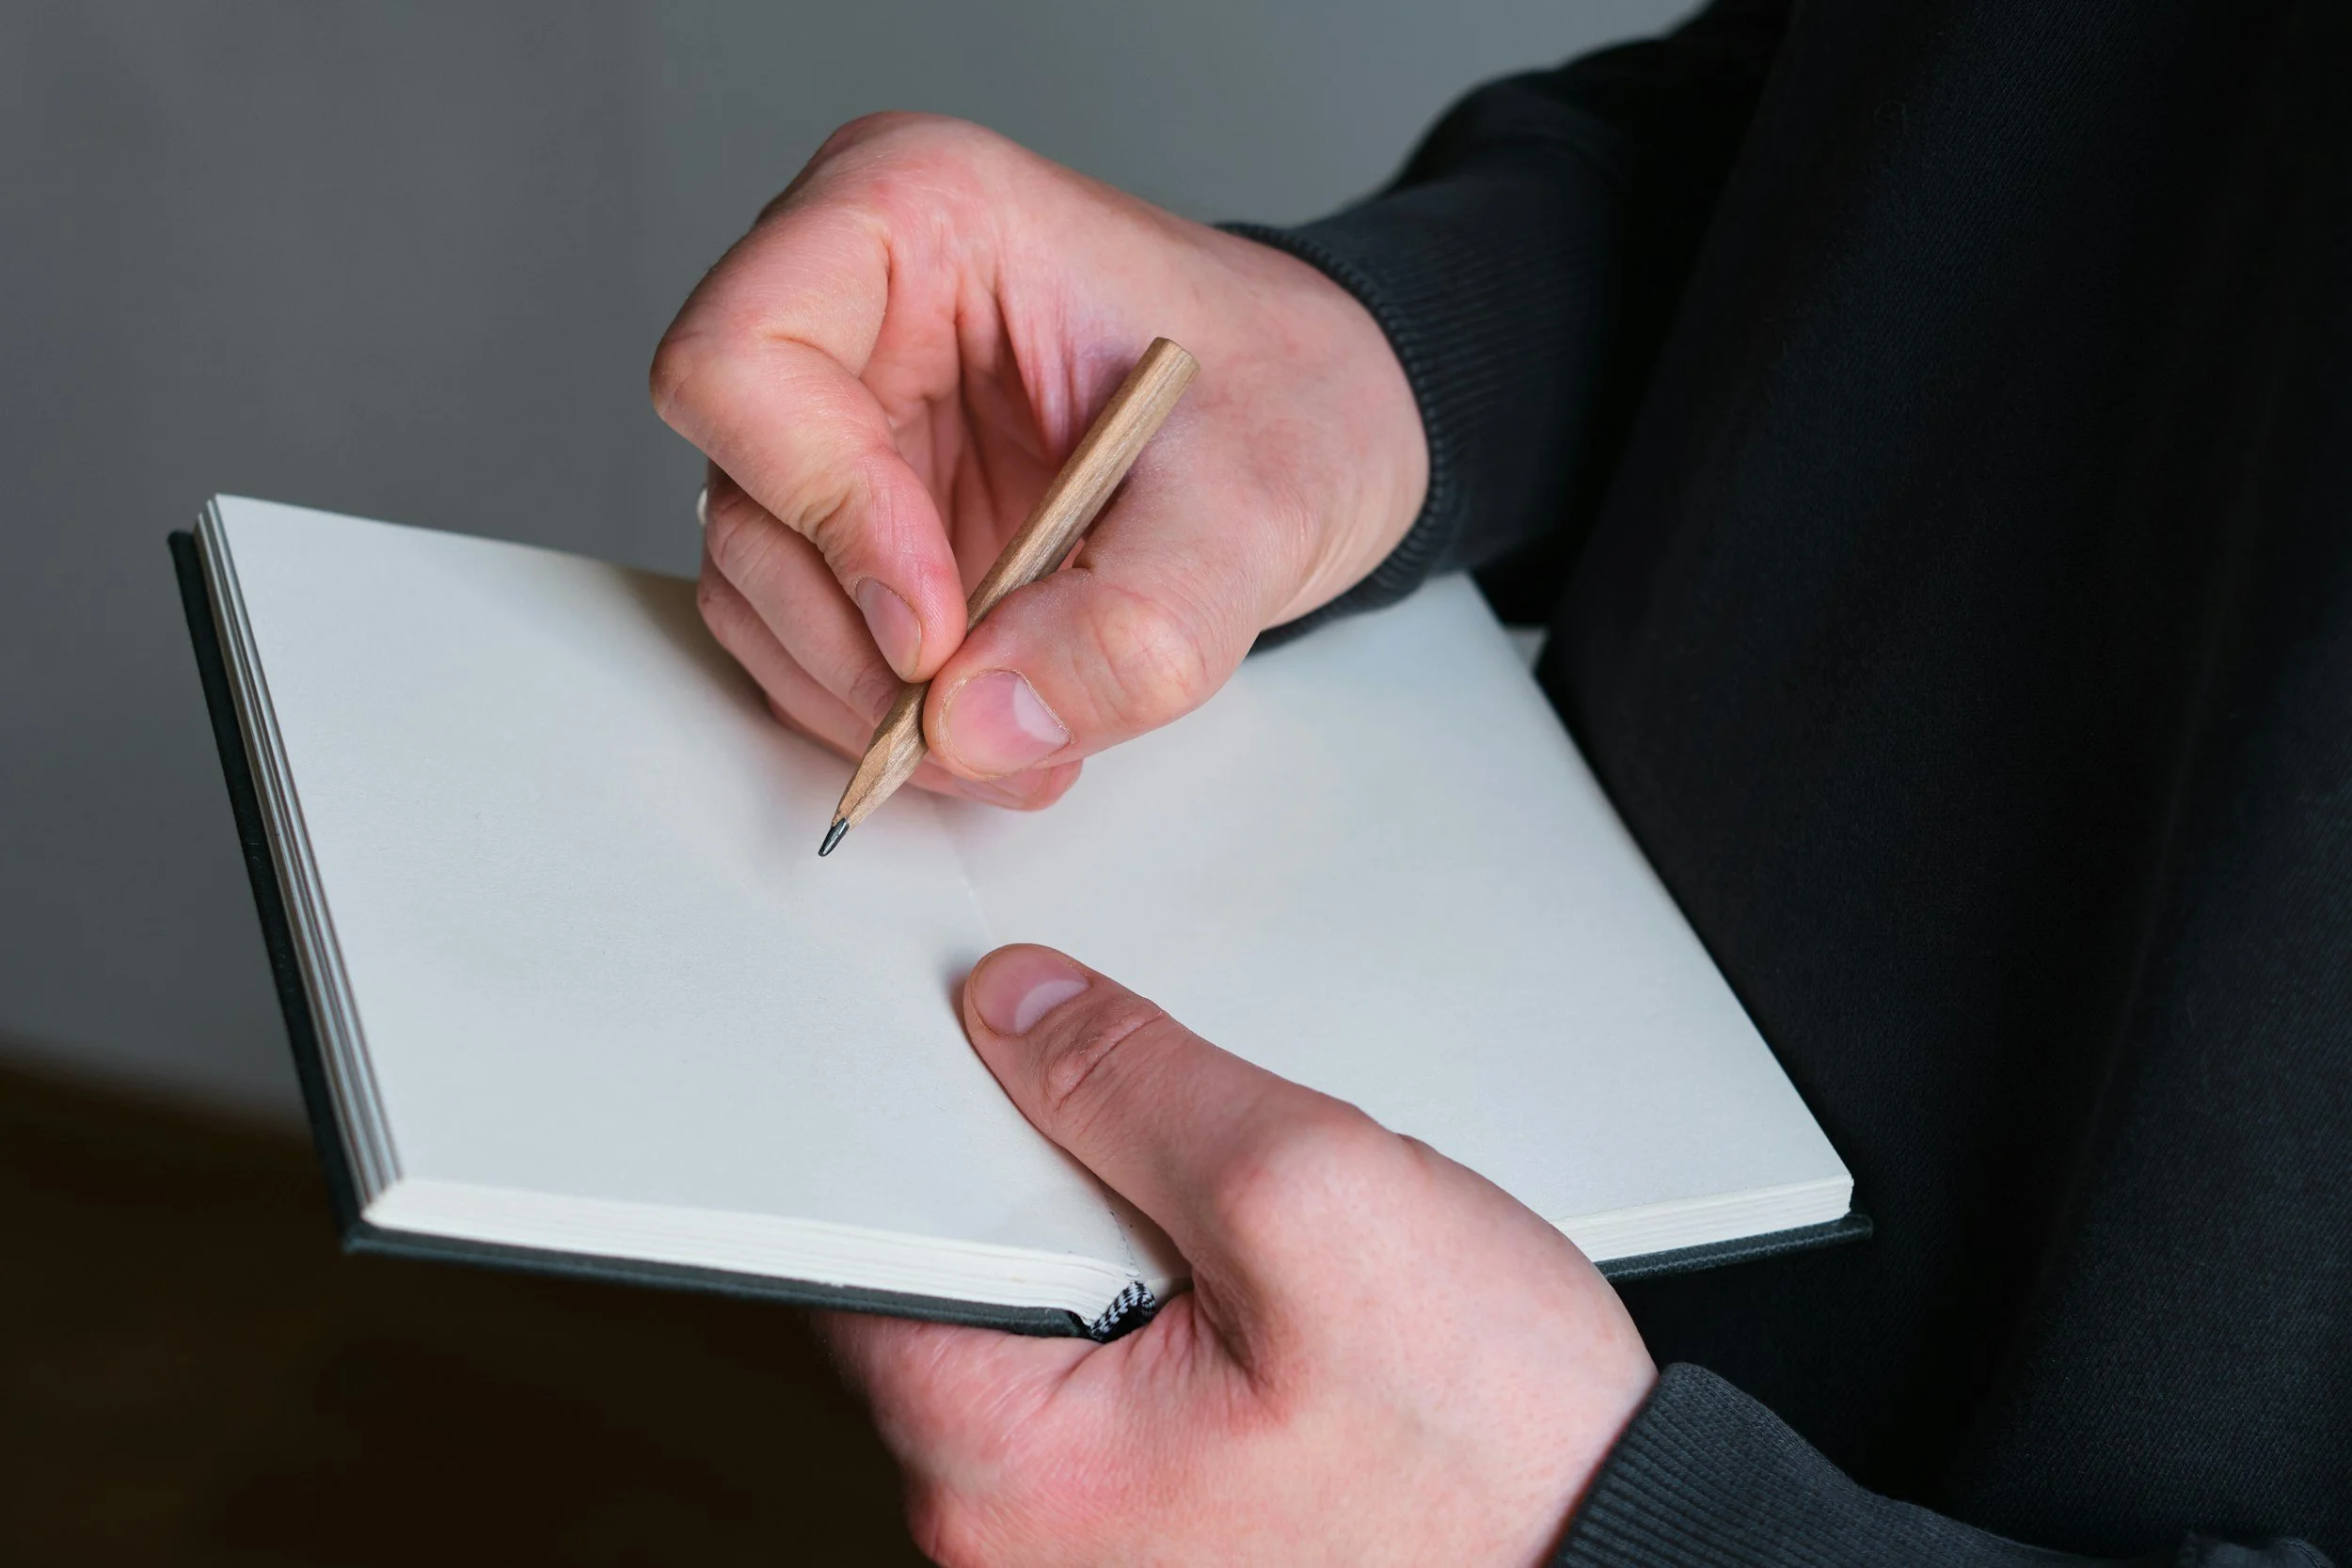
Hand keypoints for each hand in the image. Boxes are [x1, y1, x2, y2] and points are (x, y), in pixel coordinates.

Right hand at [651, 114, 1425, 808]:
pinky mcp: (859, 520)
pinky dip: (882, 712)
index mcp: (915, 213)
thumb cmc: (1291, 399)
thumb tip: (978, 723)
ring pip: (758, 585)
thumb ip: (1131, 624)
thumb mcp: (1254, 508)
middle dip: (855, 643)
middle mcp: (850, 309)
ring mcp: (843, 421)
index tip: (934, 627)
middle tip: (981, 727)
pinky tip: (999, 727)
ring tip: (1020, 746)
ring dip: (867, 701)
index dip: (822, 507)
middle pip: (745, 497)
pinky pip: (805, 637)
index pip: (742, 359)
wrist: (1322, 435)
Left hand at [823, 945, 1656, 1565]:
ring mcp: (1089, 1537)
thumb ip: (1142, 1087)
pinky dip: (1174, 1305)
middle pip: (962, 1280)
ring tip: (1259, 1246)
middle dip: (1063, 1183)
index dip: (942, 1118)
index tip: (1002, 1055)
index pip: (875, 1250)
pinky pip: (1112, 1376)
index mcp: (1006, 1469)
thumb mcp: (1316, 1203)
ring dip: (1133, 1241)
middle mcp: (1015, 1530)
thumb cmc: (1493, 1451)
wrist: (1617, 1552)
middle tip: (1201, 1171)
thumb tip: (1020, 1013)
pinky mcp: (1160, 1524)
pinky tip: (1274, 1300)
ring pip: (1049, 1318)